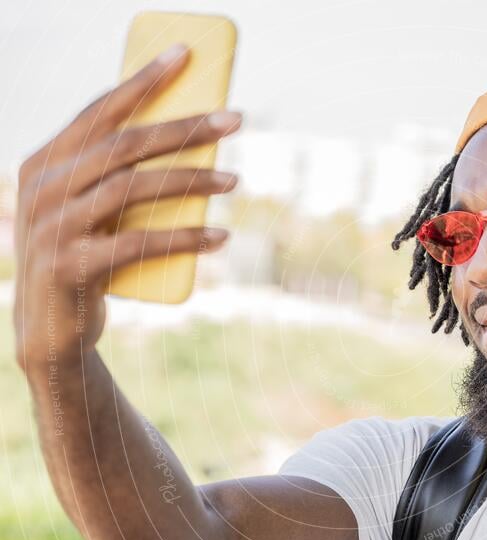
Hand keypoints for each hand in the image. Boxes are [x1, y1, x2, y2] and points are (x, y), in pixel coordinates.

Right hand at [13, 44, 240, 372]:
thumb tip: (191, 142)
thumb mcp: (91, 209)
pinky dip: (185, 238)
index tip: (186, 55)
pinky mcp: (72, 266)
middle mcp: (44, 187)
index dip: (144, 80)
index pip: (100, 111)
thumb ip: (117, 176)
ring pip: (133, 189)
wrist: (52, 329)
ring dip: (192, 181)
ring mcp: (53, 227)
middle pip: (125, 145)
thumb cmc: (85, 257)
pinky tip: (220, 236)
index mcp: (46, 162)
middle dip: (185, 127)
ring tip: (235, 180)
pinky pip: (139, 243)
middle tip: (236, 119)